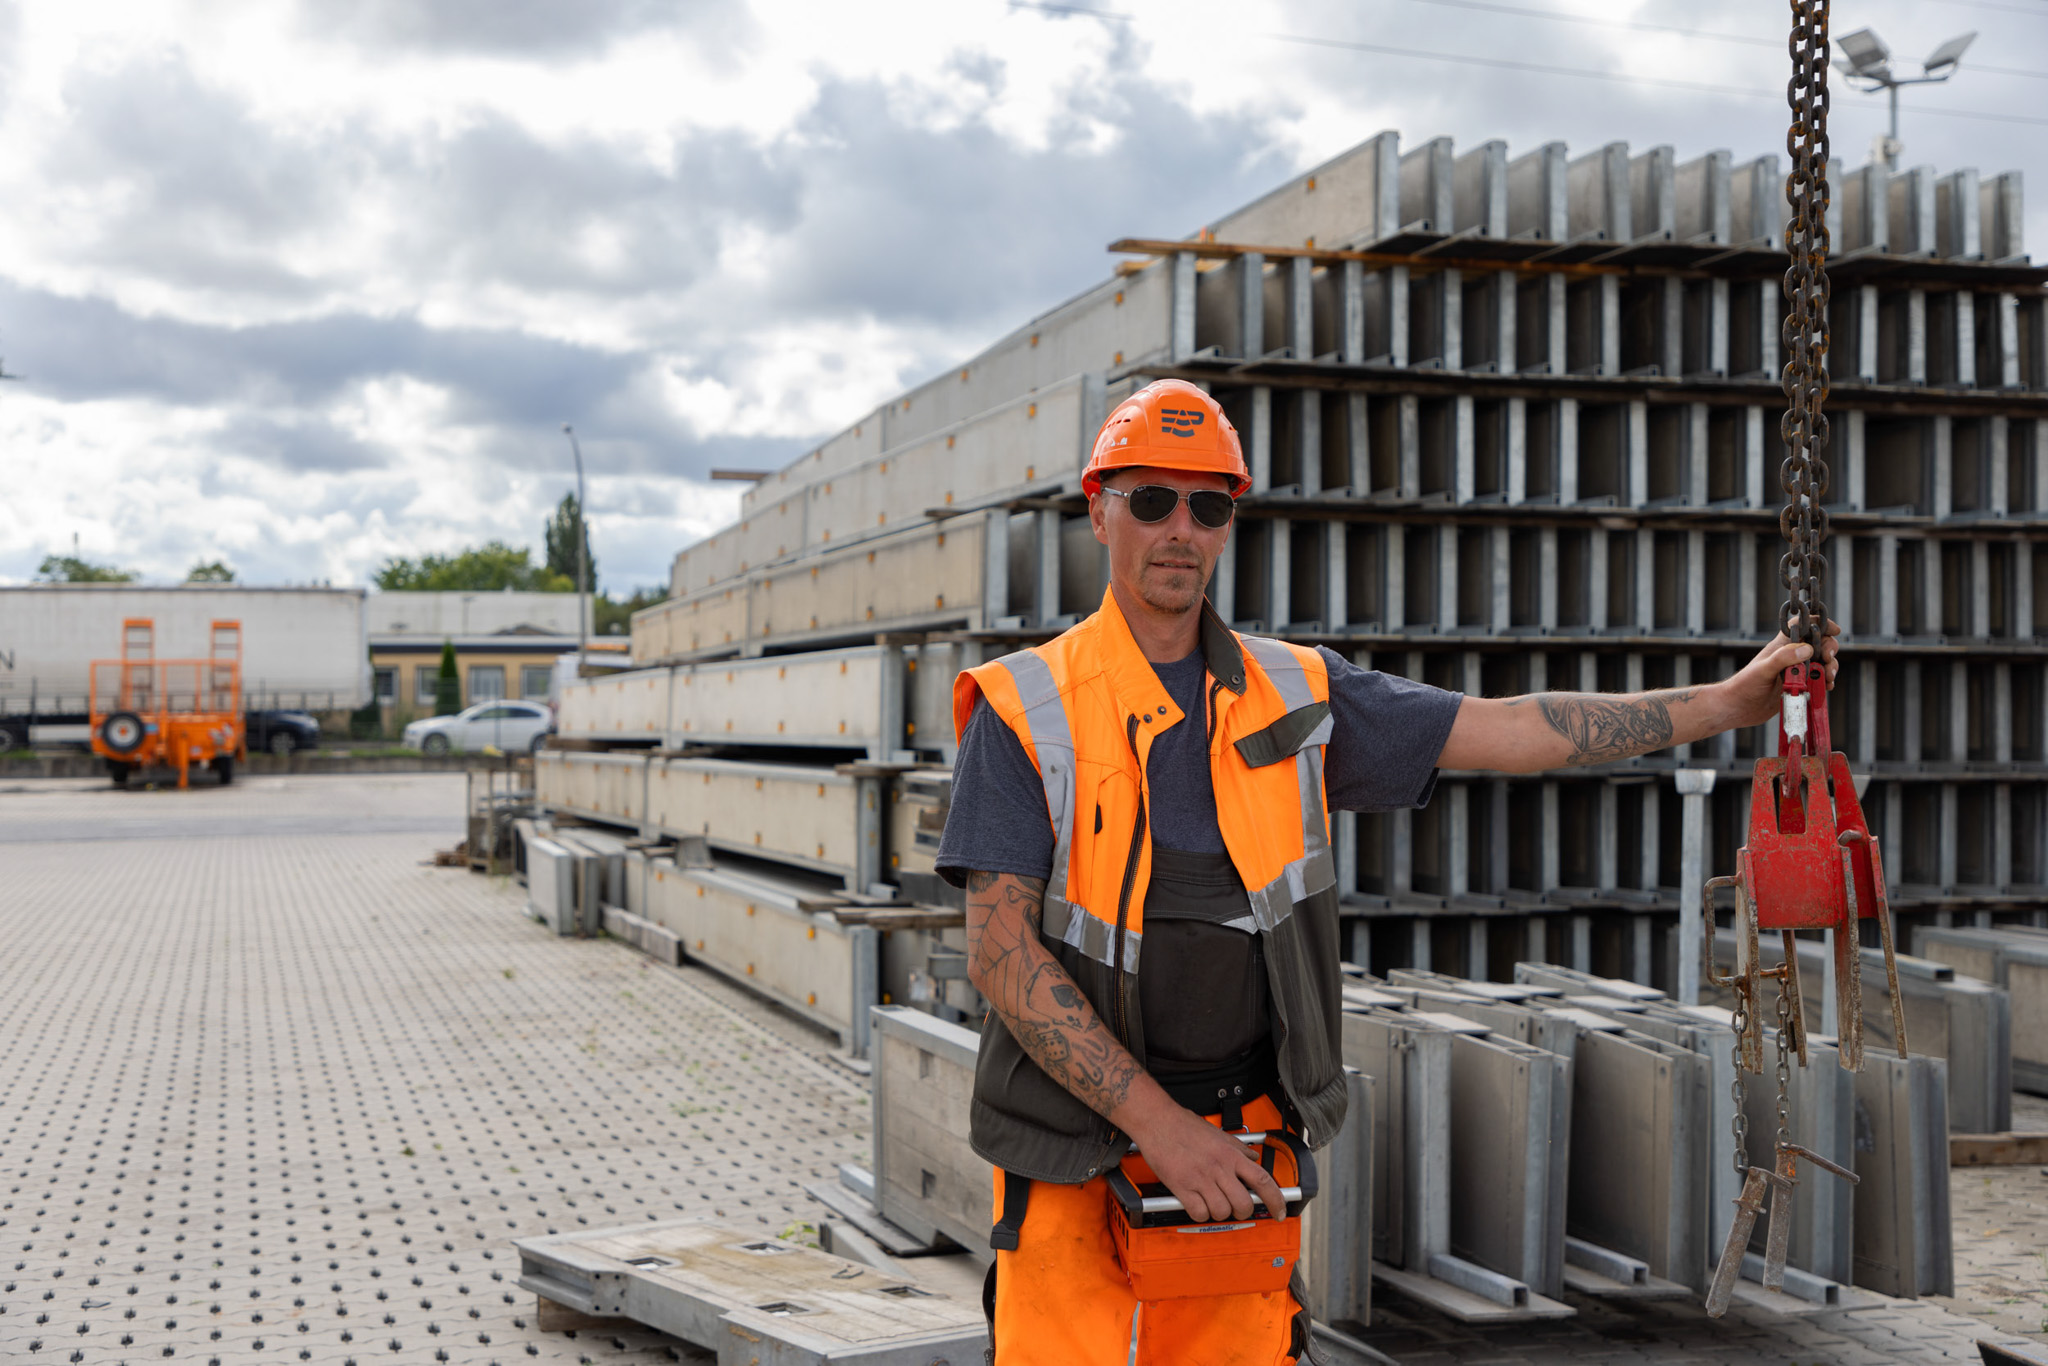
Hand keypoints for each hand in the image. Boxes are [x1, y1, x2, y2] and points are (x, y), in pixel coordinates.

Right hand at [1124, 1104, 1287, 1224]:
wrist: (1157, 1120)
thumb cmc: (1184, 1125)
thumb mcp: (1219, 1133)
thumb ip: (1238, 1148)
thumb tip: (1253, 1159)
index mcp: (1230, 1154)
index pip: (1263, 1180)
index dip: (1276, 1200)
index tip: (1279, 1212)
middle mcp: (1219, 1167)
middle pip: (1243, 1203)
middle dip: (1242, 1211)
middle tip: (1235, 1207)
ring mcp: (1200, 1178)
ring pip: (1222, 1212)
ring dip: (1219, 1212)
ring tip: (1211, 1202)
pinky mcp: (1181, 1187)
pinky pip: (1199, 1213)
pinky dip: (1200, 1214)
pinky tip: (1197, 1204)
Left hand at [1720, 617, 1841, 730]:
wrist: (1738, 708)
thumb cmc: (1744, 685)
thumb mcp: (1764, 669)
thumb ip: (1783, 658)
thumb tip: (1807, 649)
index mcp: (1782, 645)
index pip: (1803, 626)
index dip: (1820, 623)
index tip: (1834, 630)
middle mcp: (1791, 656)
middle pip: (1819, 644)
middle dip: (1830, 649)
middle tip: (1828, 659)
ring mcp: (1796, 671)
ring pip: (1822, 663)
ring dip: (1830, 667)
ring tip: (1828, 677)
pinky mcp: (1799, 686)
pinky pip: (1818, 681)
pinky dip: (1825, 682)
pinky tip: (1826, 687)